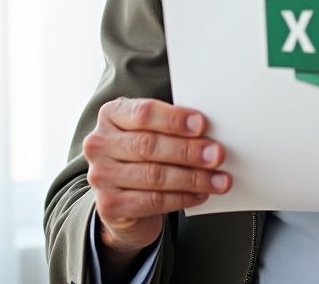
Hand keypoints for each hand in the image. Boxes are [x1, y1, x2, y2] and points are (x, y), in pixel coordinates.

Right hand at [83, 98, 231, 271]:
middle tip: (217, 154)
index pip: (144, 113)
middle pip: (150, 145)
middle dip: (189, 151)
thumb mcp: (152, 130)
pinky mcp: (108, 206)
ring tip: (218, 179)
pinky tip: (201, 194)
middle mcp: (99, 144)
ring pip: (154, 176)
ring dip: (193, 178)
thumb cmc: (144, 152)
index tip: (202, 124)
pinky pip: (152, 201)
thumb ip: (171, 125)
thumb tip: (209, 131)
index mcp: (112, 114)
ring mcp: (100, 176)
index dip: (174, 119)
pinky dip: (182, 198)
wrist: (121, 195)